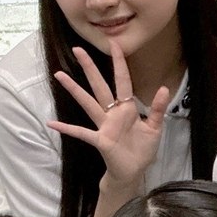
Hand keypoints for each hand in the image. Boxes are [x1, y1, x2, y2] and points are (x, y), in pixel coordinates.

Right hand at [48, 43, 169, 189]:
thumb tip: (164, 88)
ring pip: (87, 103)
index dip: (119, 63)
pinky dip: (67, 128)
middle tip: (78, 49)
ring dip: (74, 89)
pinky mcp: (100, 140)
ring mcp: (104, 126)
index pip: (123, 81)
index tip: (115, 44)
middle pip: (100, 86)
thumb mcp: (155, 128)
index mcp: (127, 108)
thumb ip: (159, 109)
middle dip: (90, 68)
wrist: (134, 172)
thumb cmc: (142, 149)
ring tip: (59, 74)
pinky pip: (81, 133)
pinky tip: (52, 123)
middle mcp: (112, 114)